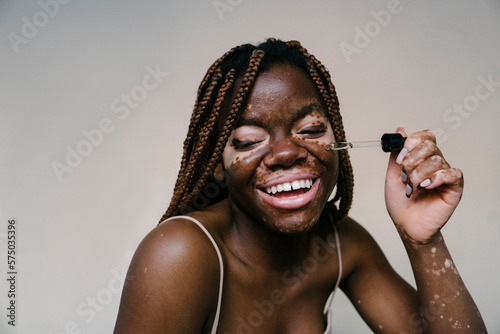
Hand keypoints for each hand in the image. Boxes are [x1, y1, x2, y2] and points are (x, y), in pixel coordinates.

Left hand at [385, 127, 463, 242]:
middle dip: (411, 161)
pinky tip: (425, 188)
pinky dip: (435, 179)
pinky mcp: (454, 187)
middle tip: (404, 177)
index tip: (399, 159)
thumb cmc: (400, 203)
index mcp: (421, 158)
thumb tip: (400, 129)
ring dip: (418, 175)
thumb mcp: (392, 174)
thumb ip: (396, 153)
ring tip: (412, 188)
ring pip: (437, 160)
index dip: (411, 143)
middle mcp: (435, 163)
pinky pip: (451, 173)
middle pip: (429, 145)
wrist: (406, 225)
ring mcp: (445, 175)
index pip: (425, 136)